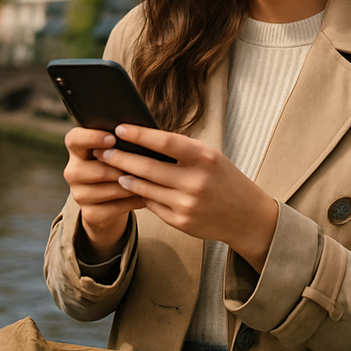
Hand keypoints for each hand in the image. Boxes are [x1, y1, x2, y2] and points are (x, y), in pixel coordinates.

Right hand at [63, 127, 145, 261]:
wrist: (110, 201)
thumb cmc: (118, 164)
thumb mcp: (116, 150)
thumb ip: (121, 140)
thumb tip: (142, 133)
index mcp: (77, 149)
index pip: (74, 139)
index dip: (92, 138)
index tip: (113, 138)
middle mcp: (73, 172)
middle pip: (96, 169)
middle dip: (122, 168)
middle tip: (144, 163)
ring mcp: (79, 194)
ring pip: (110, 189)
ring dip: (132, 184)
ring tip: (151, 179)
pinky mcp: (90, 213)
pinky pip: (117, 207)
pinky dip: (134, 201)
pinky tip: (147, 195)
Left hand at [94, 124, 278, 272]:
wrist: (247, 216)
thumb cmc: (225, 180)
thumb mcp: (210, 157)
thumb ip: (181, 150)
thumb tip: (144, 140)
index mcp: (204, 158)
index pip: (165, 142)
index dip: (139, 135)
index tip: (120, 128)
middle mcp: (195, 181)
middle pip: (147, 167)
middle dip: (121, 158)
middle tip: (103, 150)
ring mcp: (187, 204)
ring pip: (145, 188)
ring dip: (125, 177)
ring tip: (111, 168)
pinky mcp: (181, 222)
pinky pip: (152, 204)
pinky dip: (140, 194)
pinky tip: (130, 186)